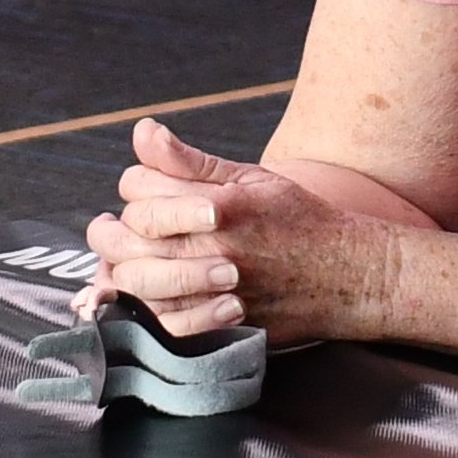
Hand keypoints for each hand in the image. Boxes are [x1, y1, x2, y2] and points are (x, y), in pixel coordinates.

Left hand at [84, 118, 398, 346]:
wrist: (346, 275)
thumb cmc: (298, 220)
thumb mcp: (249, 177)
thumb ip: (190, 160)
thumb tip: (143, 131)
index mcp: (216, 203)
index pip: (139, 187)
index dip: (134, 185)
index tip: (143, 190)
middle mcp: (212, 246)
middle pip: (127, 236)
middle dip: (111, 231)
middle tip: (111, 230)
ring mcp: (214, 291)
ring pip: (135, 282)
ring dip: (120, 272)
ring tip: (121, 264)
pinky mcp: (219, 326)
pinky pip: (160, 325)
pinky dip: (143, 314)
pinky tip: (143, 301)